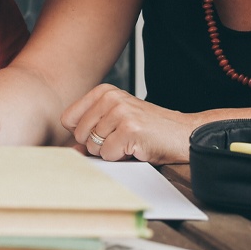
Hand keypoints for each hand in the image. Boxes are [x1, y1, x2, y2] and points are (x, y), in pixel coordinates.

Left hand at [61, 83, 203, 163]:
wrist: (182, 134)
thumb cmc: (149, 130)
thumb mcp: (116, 121)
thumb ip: (90, 131)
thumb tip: (70, 150)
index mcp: (104, 92)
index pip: (68, 118)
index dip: (83, 133)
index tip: (103, 132)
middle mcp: (110, 98)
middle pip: (79, 134)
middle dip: (97, 145)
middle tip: (120, 139)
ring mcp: (120, 112)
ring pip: (93, 146)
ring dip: (110, 152)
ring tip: (129, 142)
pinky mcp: (129, 129)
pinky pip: (108, 154)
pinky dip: (121, 158)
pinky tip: (136, 147)